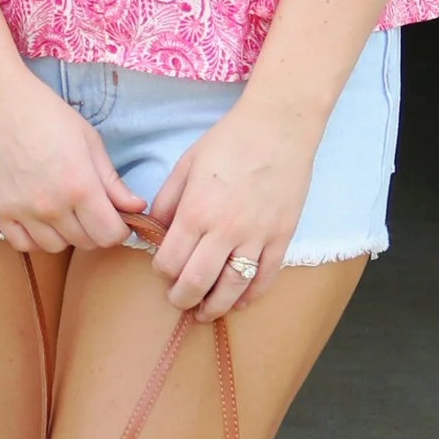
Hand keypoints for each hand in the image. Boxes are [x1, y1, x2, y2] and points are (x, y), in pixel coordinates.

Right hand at [0, 70, 146, 256]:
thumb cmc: (46, 114)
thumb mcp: (89, 141)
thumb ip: (113, 181)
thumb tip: (136, 208)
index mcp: (80, 186)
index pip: (110, 234)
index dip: (120, 229)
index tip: (117, 217)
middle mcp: (52, 206)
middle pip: (86, 243)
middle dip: (96, 230)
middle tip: (91, 208)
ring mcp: (23, 212)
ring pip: (56, 247)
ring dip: (67, 235)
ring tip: (65, 211)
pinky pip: (23, 245)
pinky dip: (36, 238)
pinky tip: (40, 220)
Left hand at [147, 100, 317, 316]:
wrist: (278, 126)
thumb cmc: (229, 140)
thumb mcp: (186, 164)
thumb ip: (168, 200)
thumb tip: (156, 230)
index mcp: (196, 211)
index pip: (170, 261)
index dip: (162, 271)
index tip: (164, 269)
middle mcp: (224, 230)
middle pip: (197, 282)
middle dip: (183, 298)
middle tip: (179, 300)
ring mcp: (256, 236)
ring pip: (231, 288)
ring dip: (215, 307)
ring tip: (205, 312)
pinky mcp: (282, 237)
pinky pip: (265, 277)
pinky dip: (250, 296)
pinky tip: (239, 301)